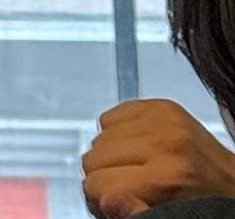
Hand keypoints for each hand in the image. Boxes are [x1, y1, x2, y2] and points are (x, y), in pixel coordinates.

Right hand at [82, 99, 234, 216]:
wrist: (234, 183)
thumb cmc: (203, 205)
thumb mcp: (171, 217)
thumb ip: (135, 215)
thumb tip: (105, 201)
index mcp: (166, 178)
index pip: (95, 184)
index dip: (103, 199)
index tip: (121, 203)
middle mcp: (164, 143)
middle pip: (92, 158)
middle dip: (106, 175)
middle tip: (131, 185)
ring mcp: (163, 119)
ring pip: (98, 136)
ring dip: (114, 154)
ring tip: (140, 165)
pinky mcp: (162, 105)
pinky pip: (110, 117)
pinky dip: (119, 132)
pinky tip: (141, 146)